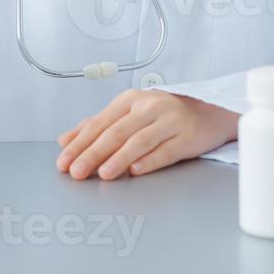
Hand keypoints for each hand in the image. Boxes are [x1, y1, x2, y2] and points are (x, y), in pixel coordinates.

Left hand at [55, 90, 238, 180]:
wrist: (208, 112)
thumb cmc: (165, 114)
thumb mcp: (129, 112)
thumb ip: (97, 125)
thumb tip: (66, 139)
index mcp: (130, 99)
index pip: (99, 123)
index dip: (80, 143)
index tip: (64, 161)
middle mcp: (149, 107)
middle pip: (116, 132)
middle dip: (93, 153)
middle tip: (77, 172)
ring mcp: (169, 121)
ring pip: (139, 141)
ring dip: (119, 158)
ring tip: (104, 173)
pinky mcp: (187, 137)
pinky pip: (166, 151)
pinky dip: (150, 161)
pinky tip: (136, 170)